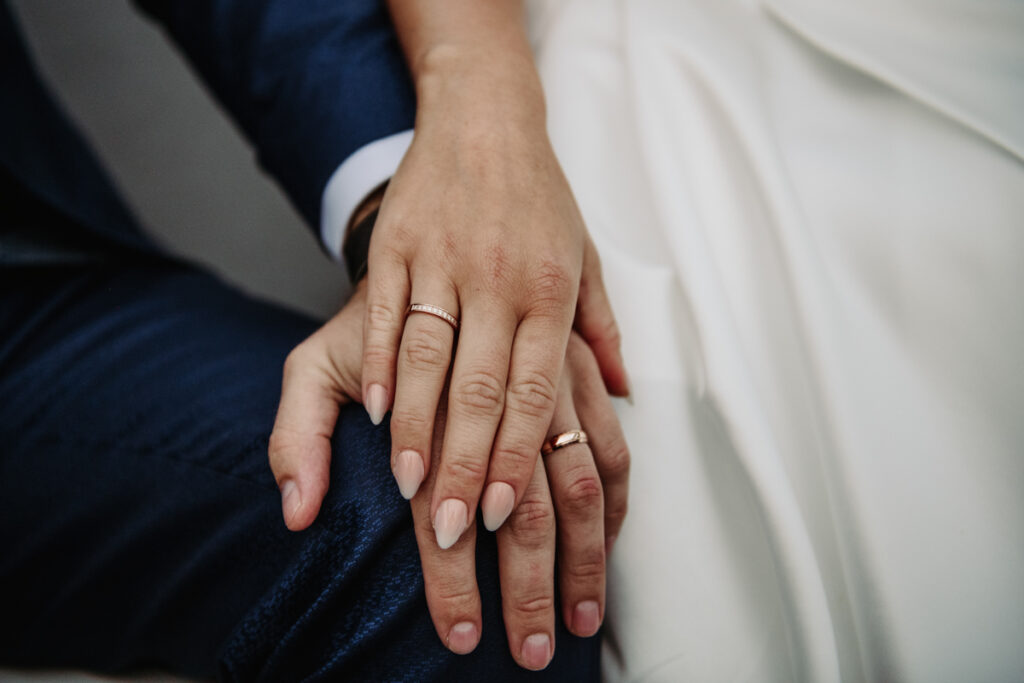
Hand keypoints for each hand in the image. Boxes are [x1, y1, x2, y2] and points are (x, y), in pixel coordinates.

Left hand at [269, 285, 630, 667]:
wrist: (427, 239)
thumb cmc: (367, 318)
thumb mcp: (314, 365)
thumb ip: (298, 436)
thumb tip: (297, 513)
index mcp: (435, 396)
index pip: (442, 505)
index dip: (451, 576)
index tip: (459, 635)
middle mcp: (502, 388)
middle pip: (522, 506)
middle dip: (527, 587)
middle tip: (531, 651)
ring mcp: (549, 378)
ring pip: (578, 483)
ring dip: (582, 560)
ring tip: (581, 620)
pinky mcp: (577, 373)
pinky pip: (612, 446)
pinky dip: (613, 505)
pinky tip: (606, 549)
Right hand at [360, 44, 627, 555]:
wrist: (485, 118)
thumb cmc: (540, 199)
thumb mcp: (587, 255)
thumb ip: (603, 329)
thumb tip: (625, 396)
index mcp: (552, 291)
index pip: (535, 391)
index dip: (517, 457)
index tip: (501, 517)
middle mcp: (501, 280)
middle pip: (481, 389)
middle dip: (465, 466)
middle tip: (449, 533)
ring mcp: (444, 262)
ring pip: (426, 357)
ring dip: (414, 427)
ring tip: (406, 486)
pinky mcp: (398, 245)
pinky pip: (384, 314)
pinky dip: (375, 366)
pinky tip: (370, 413)